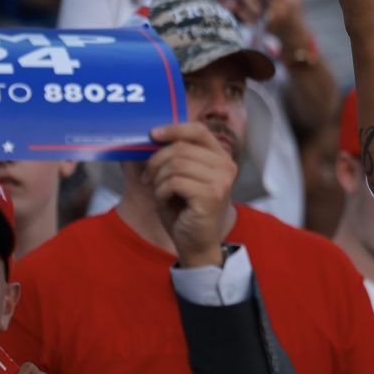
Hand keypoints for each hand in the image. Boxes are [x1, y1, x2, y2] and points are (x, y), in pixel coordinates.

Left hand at [143, 122, 237, 267]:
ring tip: (158, 192)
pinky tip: (165, 201)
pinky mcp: (211, 196)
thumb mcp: (180, 178)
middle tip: (147, 178)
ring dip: (158, 179)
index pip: (198, 131)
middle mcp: (226, 166)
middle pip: (181, 148)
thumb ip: (175, 157)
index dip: (173, 129)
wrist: (196, 245)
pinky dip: (161, 191)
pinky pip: (174, 182)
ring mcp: (221, 181)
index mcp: (221, 158)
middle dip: (156, 161)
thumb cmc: (185, 211)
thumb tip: (152, 137)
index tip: (152, 135)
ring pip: (175, 164)